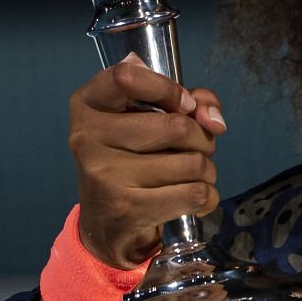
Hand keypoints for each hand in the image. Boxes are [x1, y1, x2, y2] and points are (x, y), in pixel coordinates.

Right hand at [67, 54, 227, 267]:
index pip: (126, 77)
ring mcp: (104, 175)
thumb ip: (189, 101)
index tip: (185, 105)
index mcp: (88, 104)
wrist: (106, 222)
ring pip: (192, 162)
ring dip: (207, 169)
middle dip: (202, 138)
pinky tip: (194, 197)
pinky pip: (195, 194)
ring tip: (192, 175)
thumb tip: (214, 121)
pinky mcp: (127, 209)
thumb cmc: (133, 158)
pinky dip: (208, 196)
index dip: (169, 89)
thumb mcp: (150, 117)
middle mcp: (87, 137)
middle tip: (194, 148)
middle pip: (177, 126)